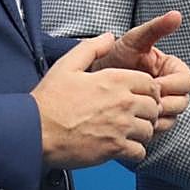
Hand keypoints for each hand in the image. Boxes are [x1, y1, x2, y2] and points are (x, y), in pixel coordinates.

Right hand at [31, 33, 161, 168]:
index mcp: (113, 80)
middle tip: (136, 114)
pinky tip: (123, 146)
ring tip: (129, 131)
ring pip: (149, 130)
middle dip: (148, 111)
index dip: (148, 90)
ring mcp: (120, 127)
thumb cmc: (50, 100)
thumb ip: (92, 48)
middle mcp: (122, 102)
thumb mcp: (67, 65)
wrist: (36, 130)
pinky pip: (140, 151)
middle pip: (154, 107)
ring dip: (142, 131)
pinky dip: (135, 151)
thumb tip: (109, 37)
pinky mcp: (114, 149)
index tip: (140, 95)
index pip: (150, 84)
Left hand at [90, 11, 189, 131]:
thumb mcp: (134, 40)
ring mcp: (164, 107)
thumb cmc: (116, 55)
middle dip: (163, 103)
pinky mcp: (152, 122)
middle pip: (182, 102)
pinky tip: (131, 119)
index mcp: (173, 69)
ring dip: (155, 117)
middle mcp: (172, 89)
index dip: (171, 84)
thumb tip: (177, 14)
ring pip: (172, 118)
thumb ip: (156, 28)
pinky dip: (148, 127)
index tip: (152, 84)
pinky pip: (159, 130)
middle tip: (140, 100)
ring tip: (133, 108)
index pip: (186, 81)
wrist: (96, 77)